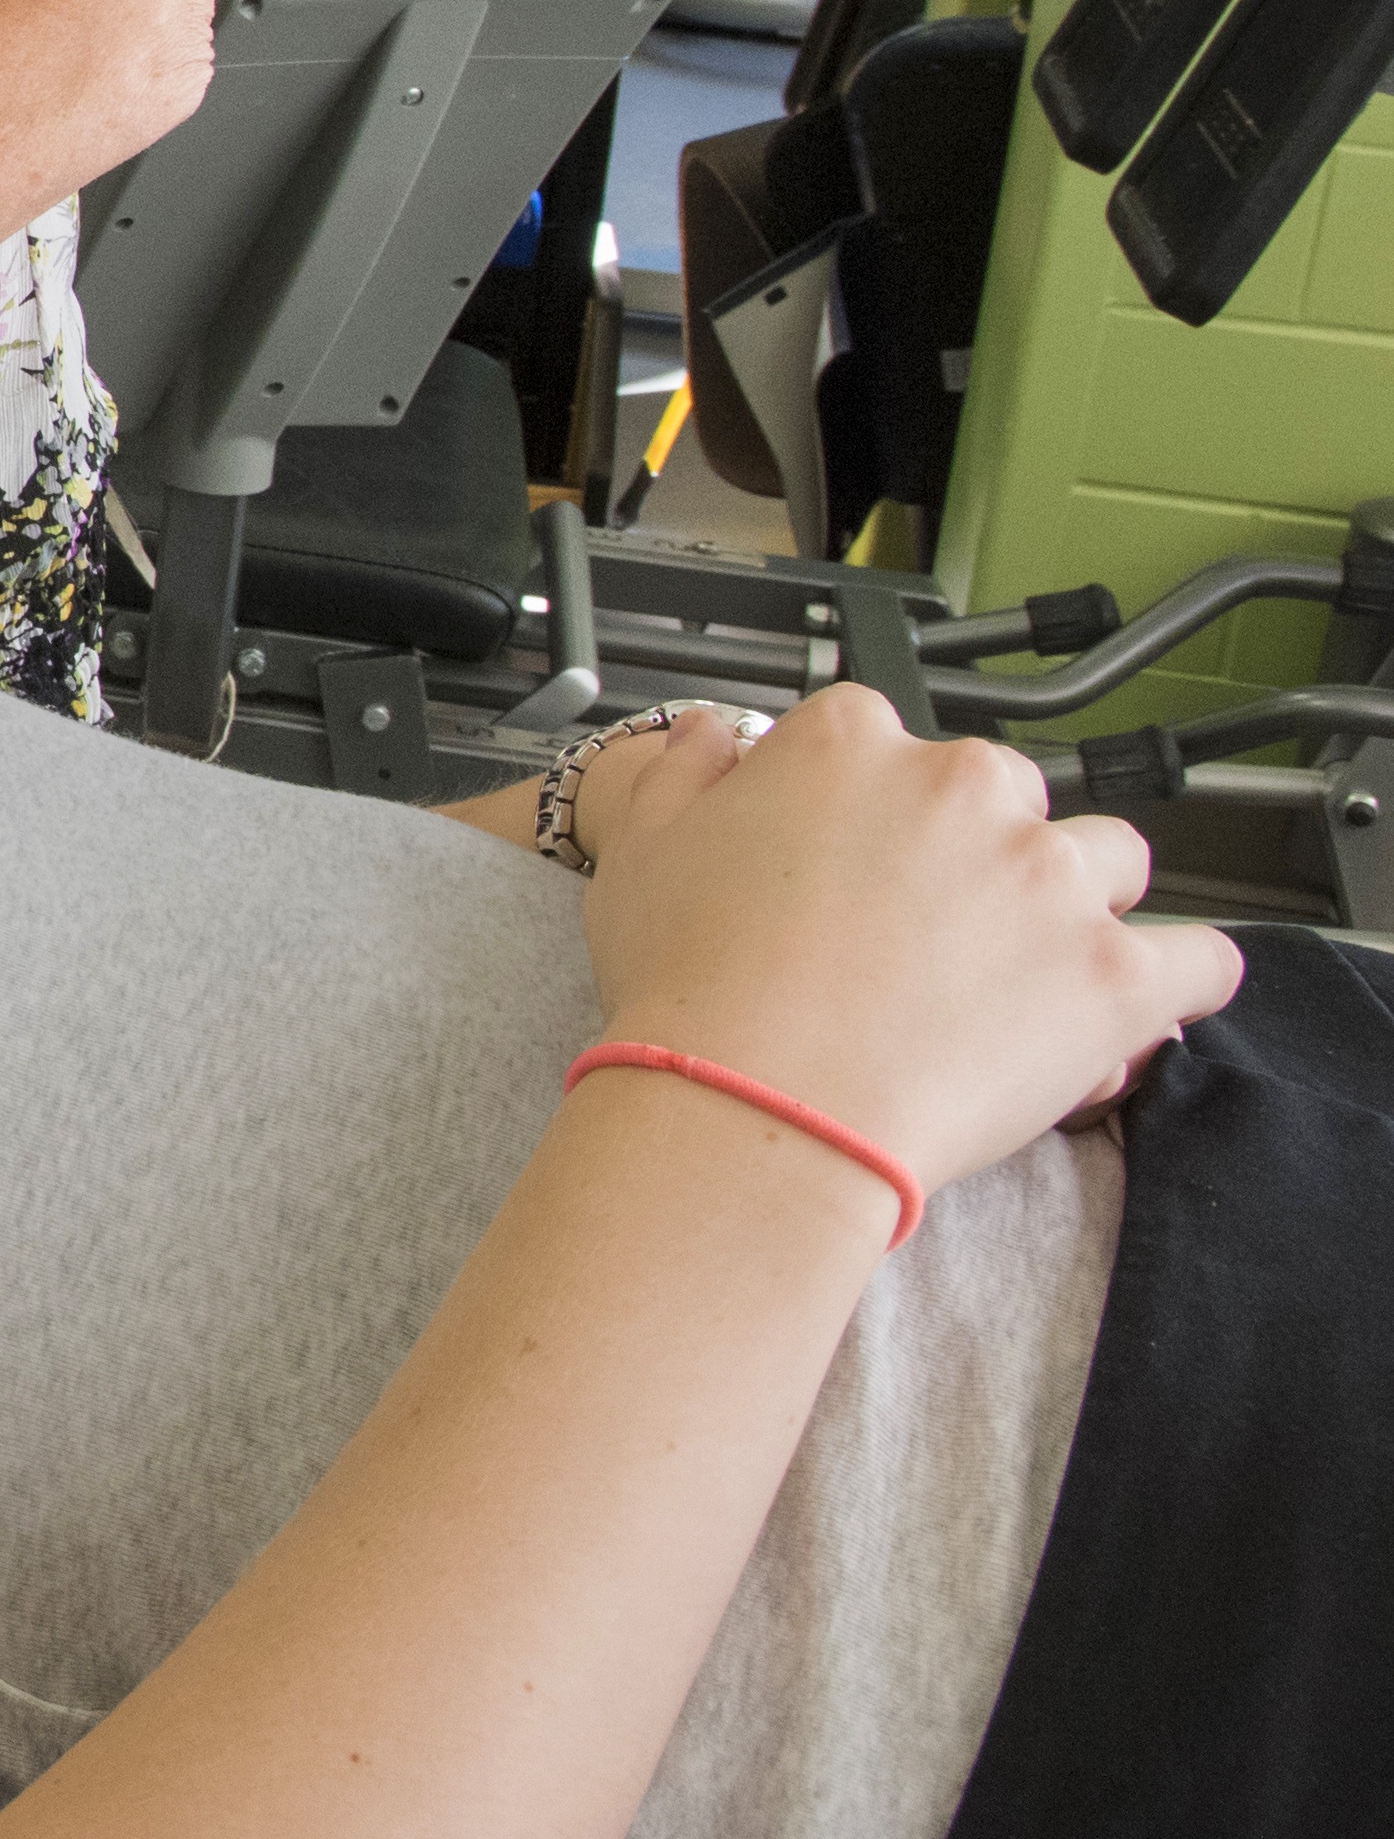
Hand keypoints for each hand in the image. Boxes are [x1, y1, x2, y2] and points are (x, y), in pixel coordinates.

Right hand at [577, 682, 1241, 1201]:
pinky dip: (1177, 979)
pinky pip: (1201, 959)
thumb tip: (707, 733)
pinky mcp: (1116, 973)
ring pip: (1111, 859)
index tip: (855, 861)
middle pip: (1007, 792)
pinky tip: (1131, 1007)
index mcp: (849, 745)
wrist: (755, 1105)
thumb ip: (680, 771)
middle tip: (930, 931)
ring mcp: (1050, 876)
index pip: (883, 738)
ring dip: (1082, 902)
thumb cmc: (689, 987)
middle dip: (982, 848)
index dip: (869, 805)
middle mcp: (962, 787)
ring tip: (1028, 971)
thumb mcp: (637, 851)